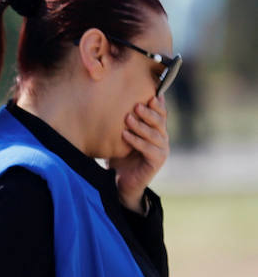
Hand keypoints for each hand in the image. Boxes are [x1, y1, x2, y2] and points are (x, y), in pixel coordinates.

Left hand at [111, 94, 168, 211]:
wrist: (121, 183)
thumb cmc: (120, 158)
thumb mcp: (121, 137)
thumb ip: (124, 122)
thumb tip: (114, 101)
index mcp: (156, 130)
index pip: (160, 113)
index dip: (157, 104)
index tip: (150, 94)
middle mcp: (162, 138)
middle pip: (159, 121)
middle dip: (149, 112)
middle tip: (136, 105)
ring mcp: (162, 150)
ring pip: (154, 134)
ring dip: (140, 126)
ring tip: (127, 119)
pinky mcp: (157, 161)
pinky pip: (148, 148)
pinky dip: (136, 141)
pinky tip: (125, 135)